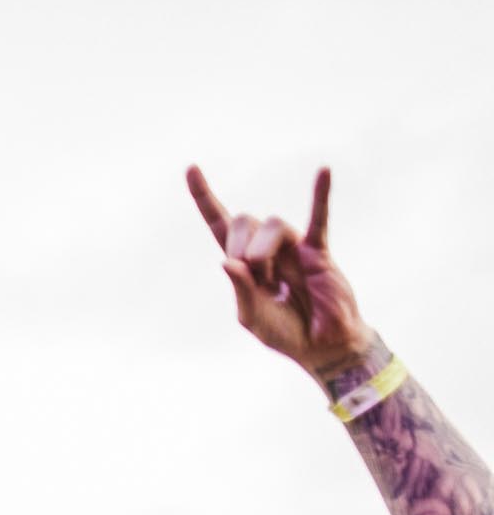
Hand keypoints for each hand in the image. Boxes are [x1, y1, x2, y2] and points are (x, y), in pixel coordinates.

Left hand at [186, 166, 372, 382]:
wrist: (322, 345)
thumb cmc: (285, 332)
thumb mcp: (252, 318)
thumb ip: (240, 291)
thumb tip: (226, 261)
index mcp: (243, 263)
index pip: (219, 223)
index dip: (204, 198)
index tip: (191, 169)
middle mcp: (266, 248)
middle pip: (243, 221)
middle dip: (241, 247)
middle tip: (255, 278)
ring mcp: (293, 247)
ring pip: (271, 223)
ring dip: (264, 251)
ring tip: (274, 281)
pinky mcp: (318, 251)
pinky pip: (319, 217)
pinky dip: (320, 194)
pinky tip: (323, 170)